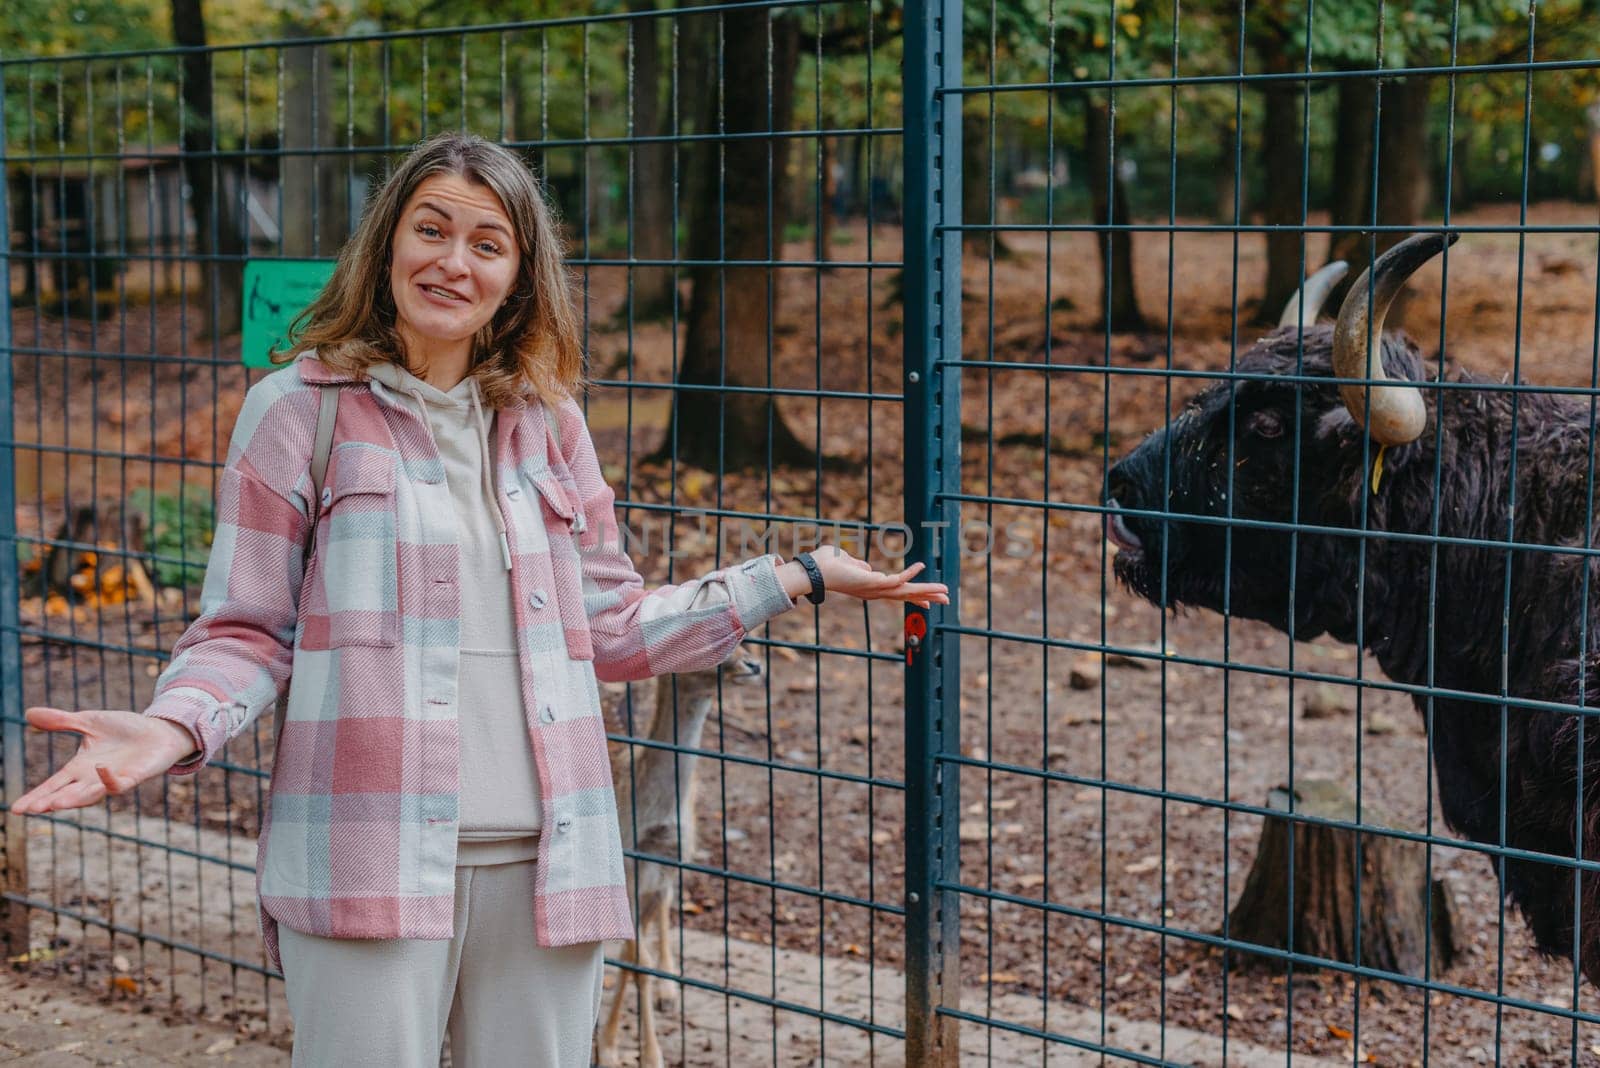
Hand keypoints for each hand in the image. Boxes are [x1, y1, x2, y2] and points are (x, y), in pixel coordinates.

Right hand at [9, 708, 198, 815]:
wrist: (160, 731)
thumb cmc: (125, 729)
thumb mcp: (89, 721)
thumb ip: (61, 721)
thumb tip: (28, 713)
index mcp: (79, 768)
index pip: (53, 785)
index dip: (35, 796)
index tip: (15, 809)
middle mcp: (93, 779)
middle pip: (67, 795)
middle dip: (50, 802)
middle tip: (31, 810)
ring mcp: (113, 780)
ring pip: (91, 795)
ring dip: (75, 799)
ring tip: (55, 804)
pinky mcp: (134, 778)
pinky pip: (120, 784)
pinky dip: (109, 779)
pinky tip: (100, 769)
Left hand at [779, 544, 950, 609]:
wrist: (813, 571)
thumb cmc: (827, 565)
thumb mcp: (849, 563)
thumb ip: (860, 566)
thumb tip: (867, 567)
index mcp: (872, 588)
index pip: (898, 594)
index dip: (915, 598)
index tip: (930, 603)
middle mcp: (875, 592)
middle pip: (907, 596)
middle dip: (927, 597)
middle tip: (947, 599)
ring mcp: (874, 589)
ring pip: (906, 591)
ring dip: (926, 590)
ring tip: (944, 590)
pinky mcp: (872, 582)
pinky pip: (895, 579)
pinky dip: (908, 573)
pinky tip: (920, 566)